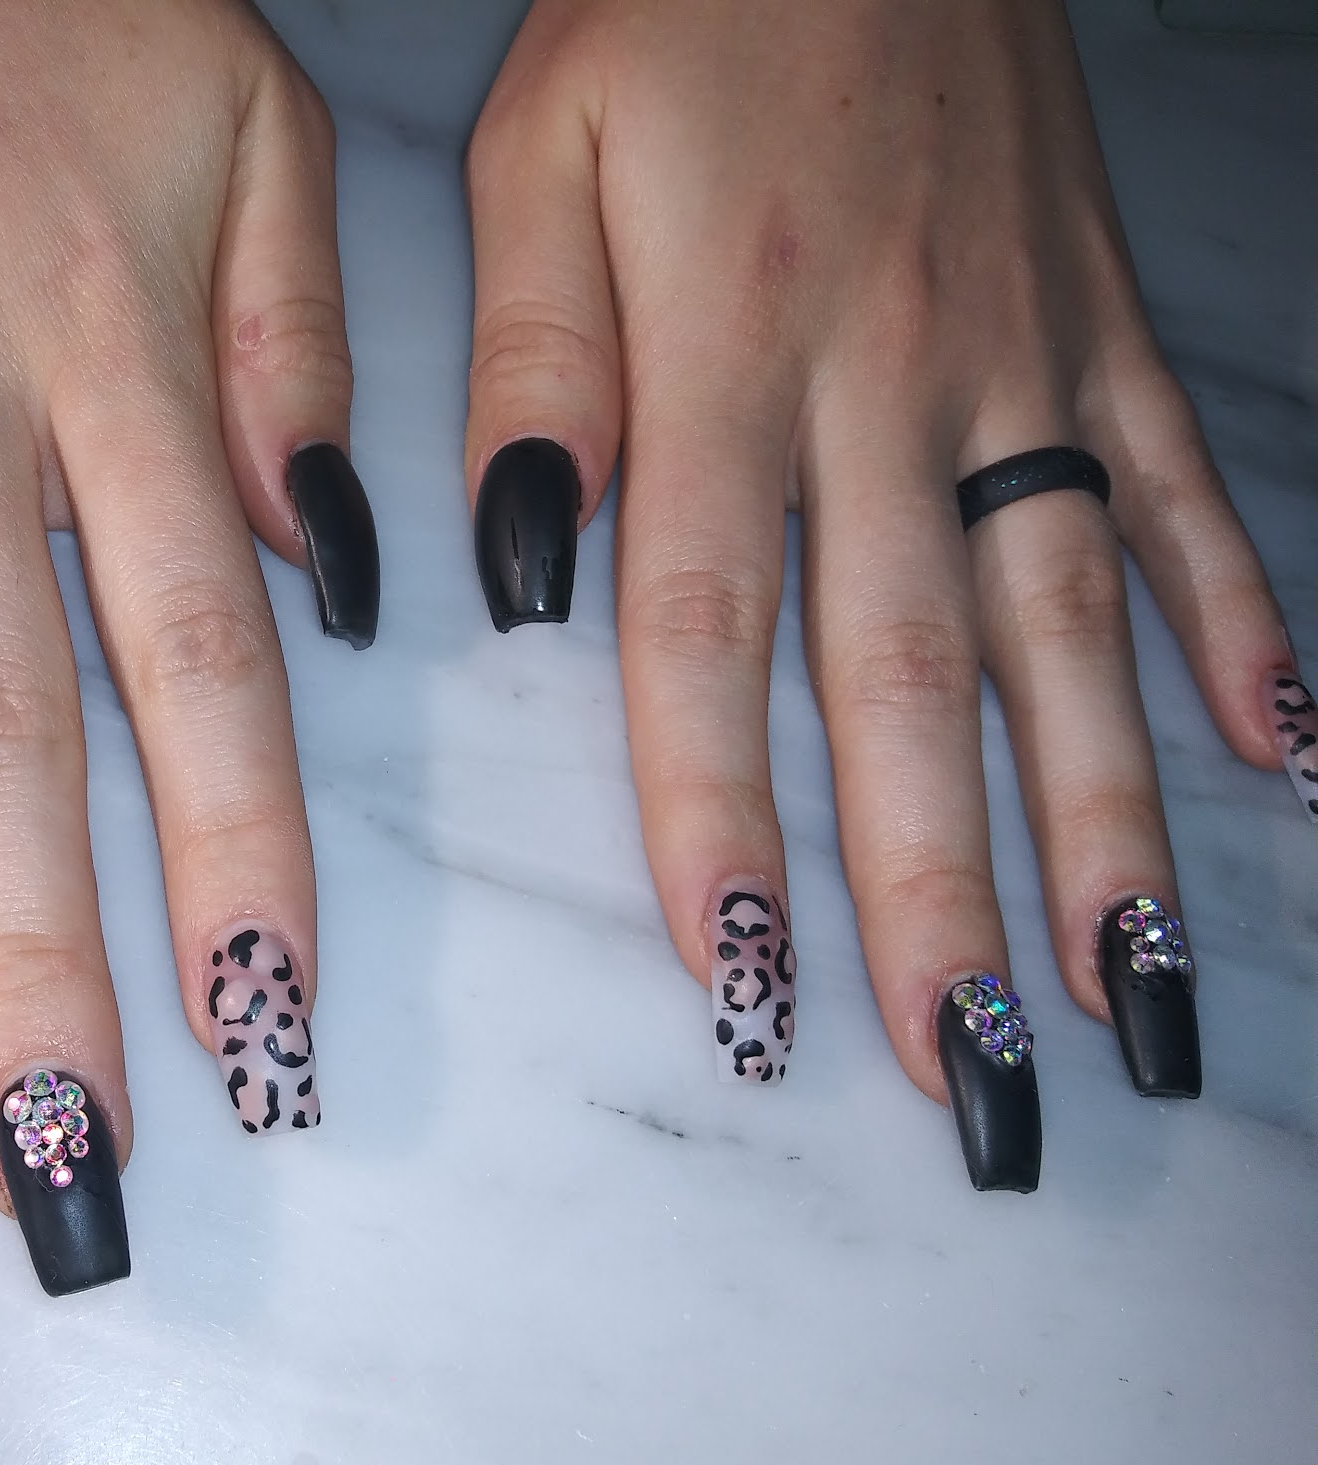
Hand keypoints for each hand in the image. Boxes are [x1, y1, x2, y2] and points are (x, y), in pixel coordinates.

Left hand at [461, 0, 1296, 1186]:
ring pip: (1071, 625)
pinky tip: (1283, 752)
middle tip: (968, 1068)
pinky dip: (1241, 618)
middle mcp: (892, 388)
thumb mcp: (537, 150)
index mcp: (727, 356)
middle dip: (939, 892)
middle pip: (915, 680)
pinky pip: (1179, 484)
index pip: (713, 630)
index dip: (723, 814)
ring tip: (1131, 988)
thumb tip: (514, 560)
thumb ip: (533, 363)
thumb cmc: (678, 8)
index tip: (744, 979)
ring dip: (1106, 818)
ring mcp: (1022, 364)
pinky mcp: (1105, 325)